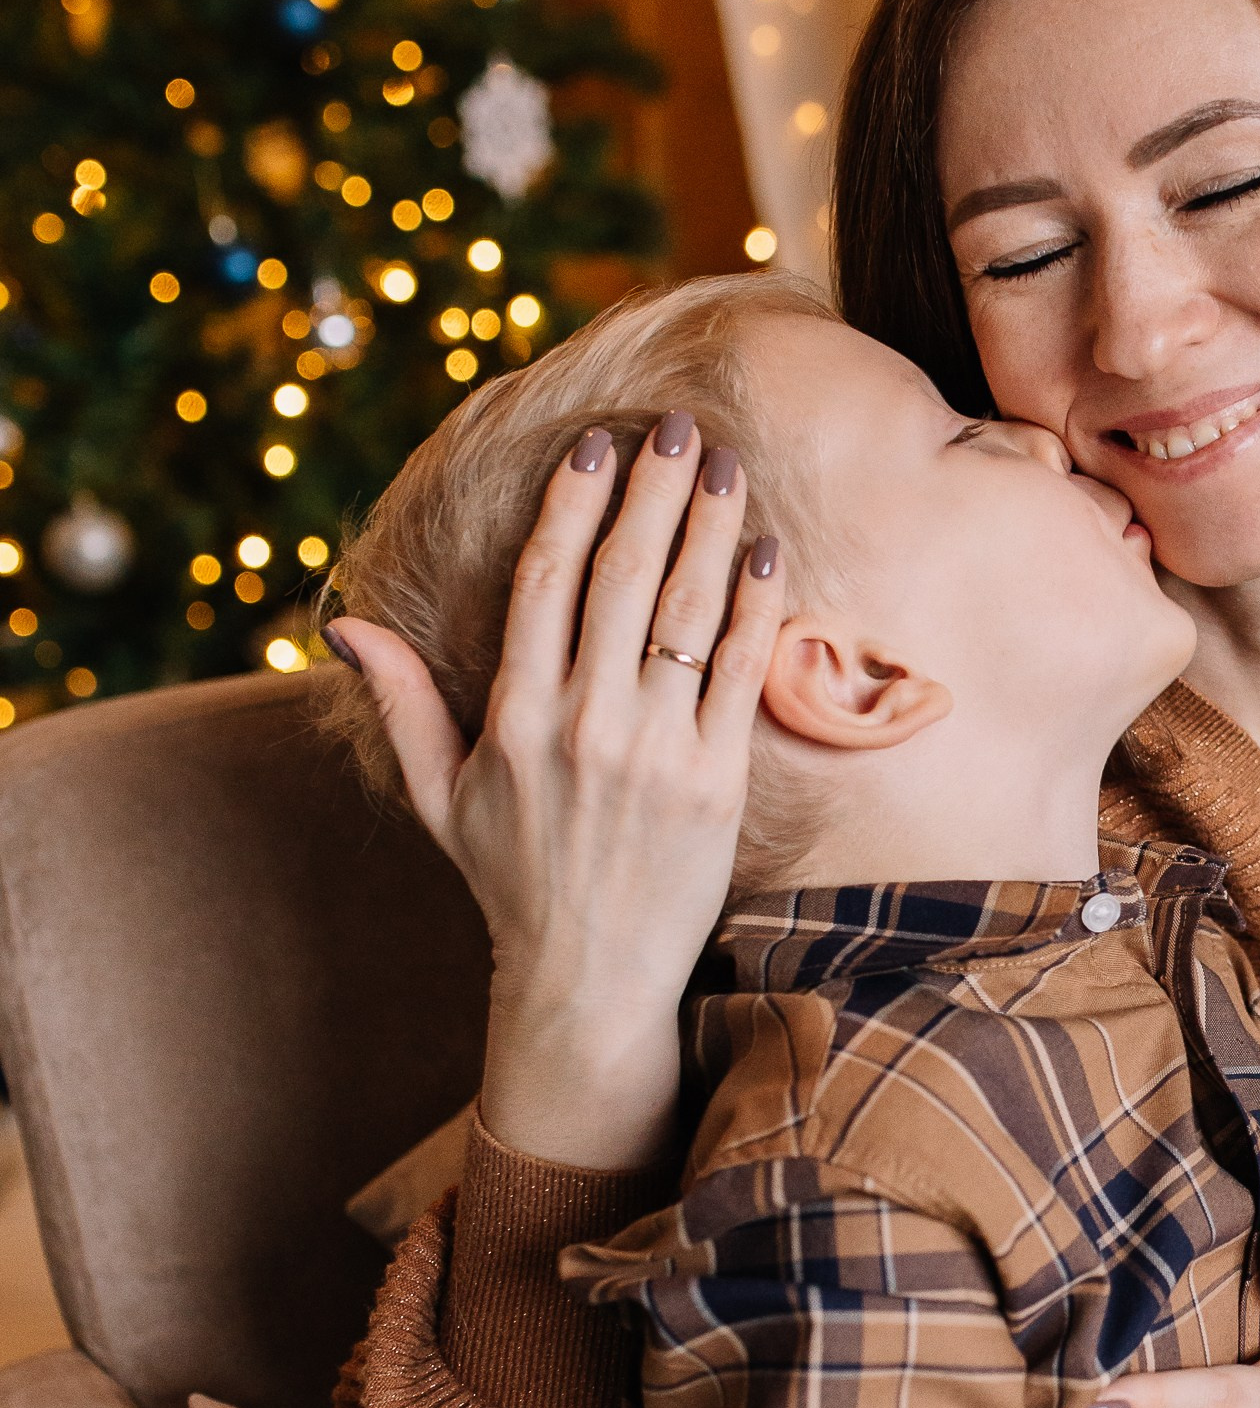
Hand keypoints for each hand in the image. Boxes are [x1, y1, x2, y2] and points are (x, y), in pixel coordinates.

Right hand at [331, 414, 787, 1170]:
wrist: (589, 979)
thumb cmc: (513, 881)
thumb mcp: (440, 795)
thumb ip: (402, 705)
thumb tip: (345, 629)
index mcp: (515, 717)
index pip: (545, 581)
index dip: (573, 504)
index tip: (596, 446)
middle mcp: (584, 725)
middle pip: (622, 578)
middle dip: (654, 492)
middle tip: (681, 428)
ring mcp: (655, 753)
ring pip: (687, 614)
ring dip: (711, 530)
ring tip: (728, 469)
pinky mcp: (716, 784)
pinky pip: (742, 676)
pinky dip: (757, 610)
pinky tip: (765, 554)